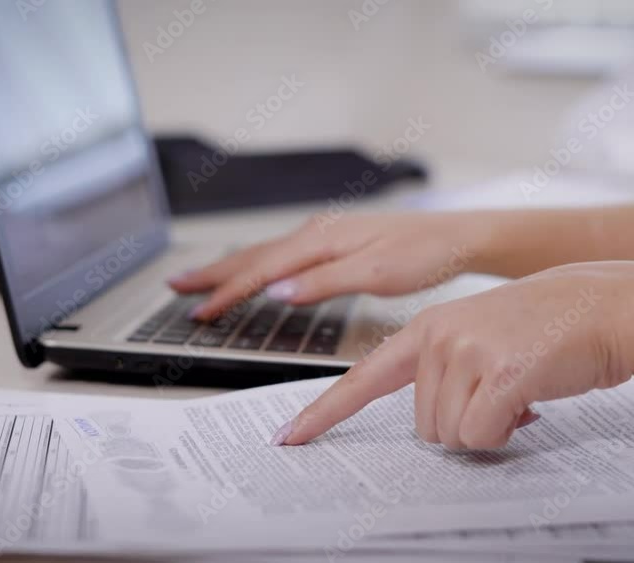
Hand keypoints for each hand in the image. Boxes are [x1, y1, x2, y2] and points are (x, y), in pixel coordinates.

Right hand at [170, 212, 484, 319]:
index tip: (200, 311)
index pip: (262, 269)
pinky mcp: (334, 241)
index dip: (228, 292)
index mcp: (322, 239)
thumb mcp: (377, 272)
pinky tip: (256, 271)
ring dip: (231, 267)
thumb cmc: (424, 254)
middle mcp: (317, 231)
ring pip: (265, 252)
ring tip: (200, 279)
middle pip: (253, 254)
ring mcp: (324, 234)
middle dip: (213, 273)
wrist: (457, 237)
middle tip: (176, 286)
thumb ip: (324, 282)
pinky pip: (282, 253)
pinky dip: (257, 264)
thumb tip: (277, 291)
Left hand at [272, 262, 633, 449]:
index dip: (323, 413)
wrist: (604, 306)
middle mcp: (437, 338)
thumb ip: (444, 372)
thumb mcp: (479, 338)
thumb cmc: (547, 330)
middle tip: (501, 394)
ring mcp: (466, 352)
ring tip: (518, 390)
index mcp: (426, 330)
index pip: (361, 379)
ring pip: (453, 436)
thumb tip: (436, 427)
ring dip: (489, 428)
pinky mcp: (498, 372)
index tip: (289, 436)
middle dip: (465, 424)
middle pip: (424, 427)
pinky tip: (529, 400)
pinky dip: (508, 432)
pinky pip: (483, 436)